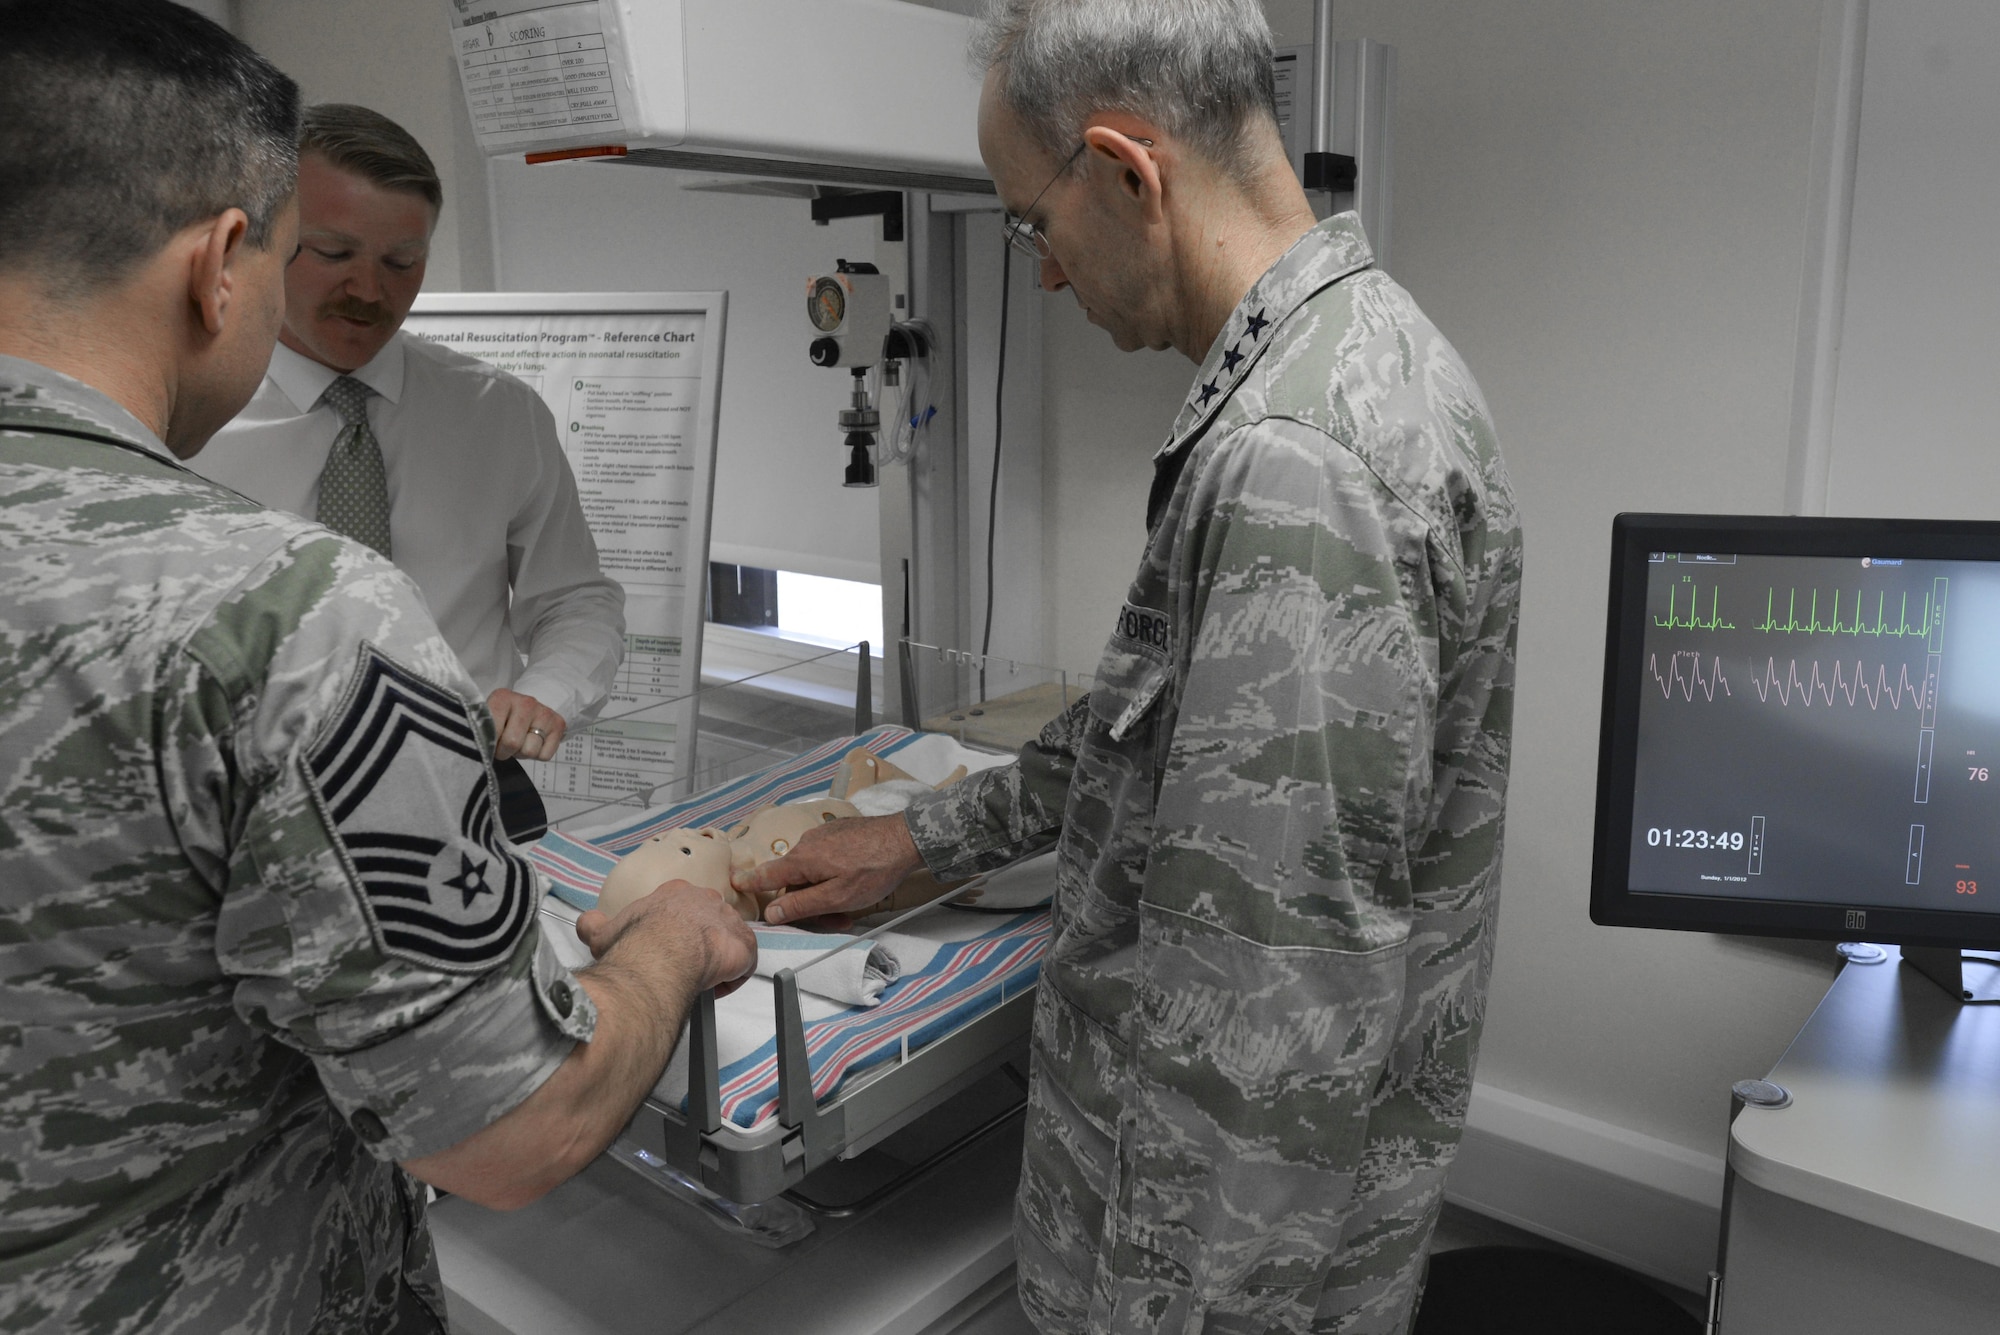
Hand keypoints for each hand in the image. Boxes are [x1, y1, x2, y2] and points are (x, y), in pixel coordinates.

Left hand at [488, 688, 565, 761]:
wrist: (527, 710)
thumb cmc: (502, 720)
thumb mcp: (486, 721)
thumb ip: (481, 732)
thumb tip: (481, 751)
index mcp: (502, 698)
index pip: (492, 732)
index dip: (489, 744)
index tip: (490, 740)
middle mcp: (526, 702)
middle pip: (512, 743)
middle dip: (506, 751)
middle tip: (505, 743)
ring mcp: (544, 712)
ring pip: (530, 751)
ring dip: (522, 753)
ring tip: (520, 741)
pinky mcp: (559, 724)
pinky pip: (545, 755)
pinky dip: (538, 755)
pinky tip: (533, 742)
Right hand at [577, 879, 757, 997]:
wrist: (659, 957)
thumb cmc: (633, 945)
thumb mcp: (602, 933)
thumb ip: (594, 925)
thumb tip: (586, 921)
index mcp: (674, 893)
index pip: (681, 908)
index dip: (675, 931)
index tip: (667, 949)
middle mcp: (705, 899)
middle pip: (708, 921)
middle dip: (698, 944)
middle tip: (684, 966)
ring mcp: (727, 920)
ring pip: (728, 941)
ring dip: (716, 961)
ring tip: (699, 980)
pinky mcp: (743, 944)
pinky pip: (744, 963)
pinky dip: (731, 980)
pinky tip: (713, 989)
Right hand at [732, 814, 925, 925]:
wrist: (906, 839)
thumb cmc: (873, 870)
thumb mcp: (837, 897)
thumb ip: (802, 905)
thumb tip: (772, 912)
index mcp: (802, 860)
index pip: (767, 874)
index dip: (750, 882)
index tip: (733, 882)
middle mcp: (807, 843)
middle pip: (795, 879)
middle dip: (809, 903)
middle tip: (837, 920)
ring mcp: (824, 835)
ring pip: (813, 871)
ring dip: (825, 891)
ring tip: (850, 907)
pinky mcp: (840, 832)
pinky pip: (826, 858)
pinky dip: (834, 875)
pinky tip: (854, 882)